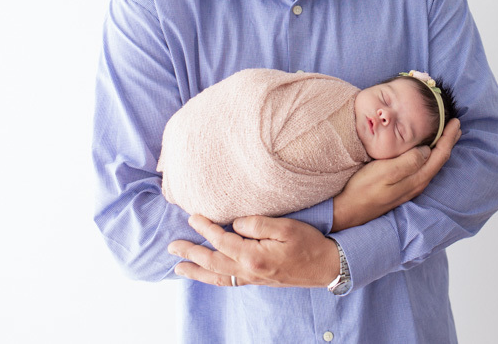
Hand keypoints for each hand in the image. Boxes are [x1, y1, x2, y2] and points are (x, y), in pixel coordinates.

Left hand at [168, 214, 338, 287]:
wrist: (326, 266)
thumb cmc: (309, 243)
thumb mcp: (286, 227)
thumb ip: (258, 224)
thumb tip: (235, 223)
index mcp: (254, 256)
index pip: (222, 241)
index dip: (205, 228)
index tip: (192, 216)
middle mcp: (248, 271)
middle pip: (212, 262)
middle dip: (190, 254)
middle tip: (172, 247)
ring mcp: (252, 278)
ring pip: (216, 276)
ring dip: (196, 271)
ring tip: (178, 268)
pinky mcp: (257, 281)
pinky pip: (227, 282)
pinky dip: (212, 278)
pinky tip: (207, 275)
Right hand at [332, 117, 459, 231]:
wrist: (349, 210)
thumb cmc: (364, 188)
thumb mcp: (386, 171)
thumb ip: (408, 162)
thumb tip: (426, 150)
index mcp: (417, 178)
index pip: (440, 155)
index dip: (449, 137)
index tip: (455, 122)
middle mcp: (418, 184)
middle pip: (440, 160)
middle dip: (449, 141)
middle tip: (456, 125)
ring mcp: (411, 187)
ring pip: (432, 164)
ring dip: (441, 148)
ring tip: (446, 135)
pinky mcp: (402, 187)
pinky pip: (423, 168)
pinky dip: (430, 156)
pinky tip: (426, 151)